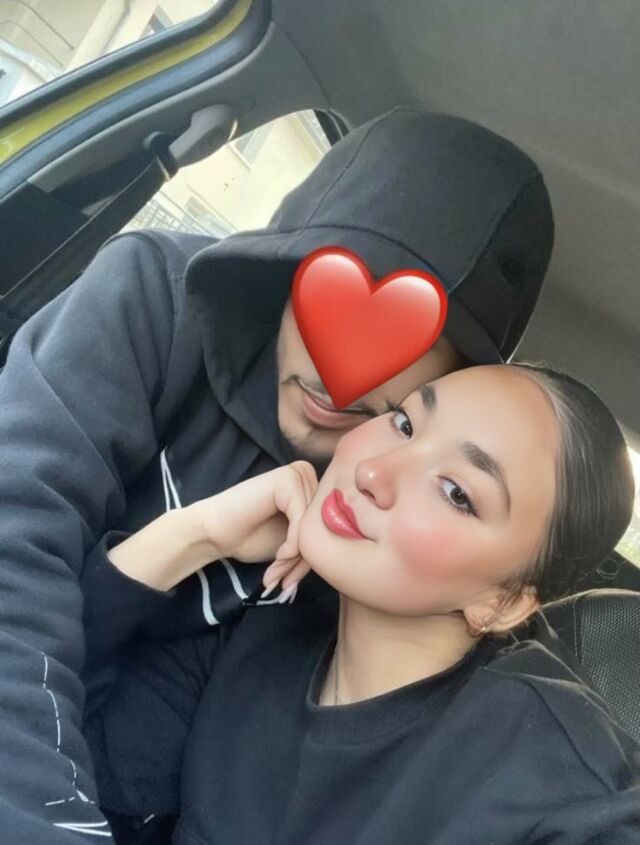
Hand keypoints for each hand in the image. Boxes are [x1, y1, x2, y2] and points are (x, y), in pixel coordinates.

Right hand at [189, 461, 317, 596]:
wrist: (214, 532)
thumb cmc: (251, 537)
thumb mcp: (292, 546)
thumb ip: (315, 545)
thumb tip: (344, 561)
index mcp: (312, 487)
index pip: (328, 526)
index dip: (313, 559)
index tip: (293, 581)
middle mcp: (308, 475)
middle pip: (323, 526)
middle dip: (304, 562)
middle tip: (284, 583)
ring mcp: (298, 474)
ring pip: (314, 527)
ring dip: (297, 558)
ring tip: (277, 575)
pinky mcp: (287, 478)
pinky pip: (302, 521)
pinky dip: (293, 545)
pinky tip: (278, 556)